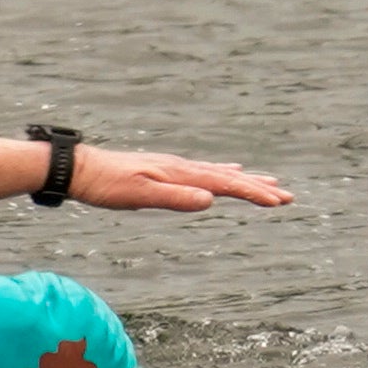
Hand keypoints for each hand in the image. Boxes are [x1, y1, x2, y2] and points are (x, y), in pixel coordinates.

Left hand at [66, 145, 287, 214]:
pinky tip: (226, 170)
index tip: (279, 201)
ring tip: (268, 183)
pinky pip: (203, 171)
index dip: (253, 193)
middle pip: (228, 176)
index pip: (224, 183)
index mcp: (179, 173)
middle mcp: (180, 167)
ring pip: (218, 172)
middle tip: (288, 196)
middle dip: (257, 187)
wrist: (79, 169)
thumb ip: (174, 197)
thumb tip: (210, 199)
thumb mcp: (139, 195)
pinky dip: (222, 172)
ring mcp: (173, 167)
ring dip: (245, 180)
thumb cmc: (107, 186)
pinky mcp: (164, 171)